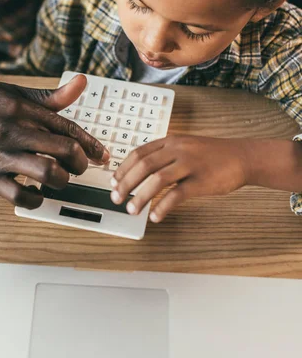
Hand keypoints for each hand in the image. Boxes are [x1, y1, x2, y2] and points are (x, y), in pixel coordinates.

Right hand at [0, 74, 108, 209]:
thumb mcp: (10, 92)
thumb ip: (47, 97)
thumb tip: (82, 84)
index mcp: (22, 108)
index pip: (67, 128)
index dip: (90, 144)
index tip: (102, 155)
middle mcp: (13, 129)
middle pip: (64, 150)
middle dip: (81, 164)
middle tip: (80, 168)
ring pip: (48, 173)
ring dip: (62, 181)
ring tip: (59, 180)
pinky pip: (20, 196)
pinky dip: (36, 199)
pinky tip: (37, 194)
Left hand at [110, 135, 247, 222]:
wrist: (243, 157)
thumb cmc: (212, 155)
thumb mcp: (185, 146)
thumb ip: (165, 155)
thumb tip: (141, 171)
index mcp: (171, 141)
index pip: (139, 153)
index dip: (123, 168)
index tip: (113, 181)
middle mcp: (177, 150)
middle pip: (144, 165)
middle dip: (126, 183)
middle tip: (116, 198)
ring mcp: (190, 164)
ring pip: (157, 179)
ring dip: (141, 196)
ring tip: (132, 210)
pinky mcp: (202, 181)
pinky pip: (177, 194)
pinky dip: (163, 206)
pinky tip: (156, 216)